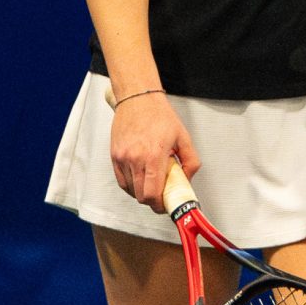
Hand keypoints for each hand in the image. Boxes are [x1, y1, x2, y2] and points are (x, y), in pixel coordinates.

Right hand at [110, 93, 199, 212]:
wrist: (138, 99)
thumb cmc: (160, 116)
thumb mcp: (183, 137)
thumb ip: (190, 162)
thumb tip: (187, 181)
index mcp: (154, 155)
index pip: (151, 193)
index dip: (158, 205)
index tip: (165, 205)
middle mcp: (135, 158)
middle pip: (140, 196)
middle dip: (152, 201)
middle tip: (161, 196)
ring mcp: (122, 158)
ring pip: (130, 190)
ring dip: (141, 192)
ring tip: (151, 182)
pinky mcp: (114, 156)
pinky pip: (122, 181)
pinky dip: (131, 185)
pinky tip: (140, 178)